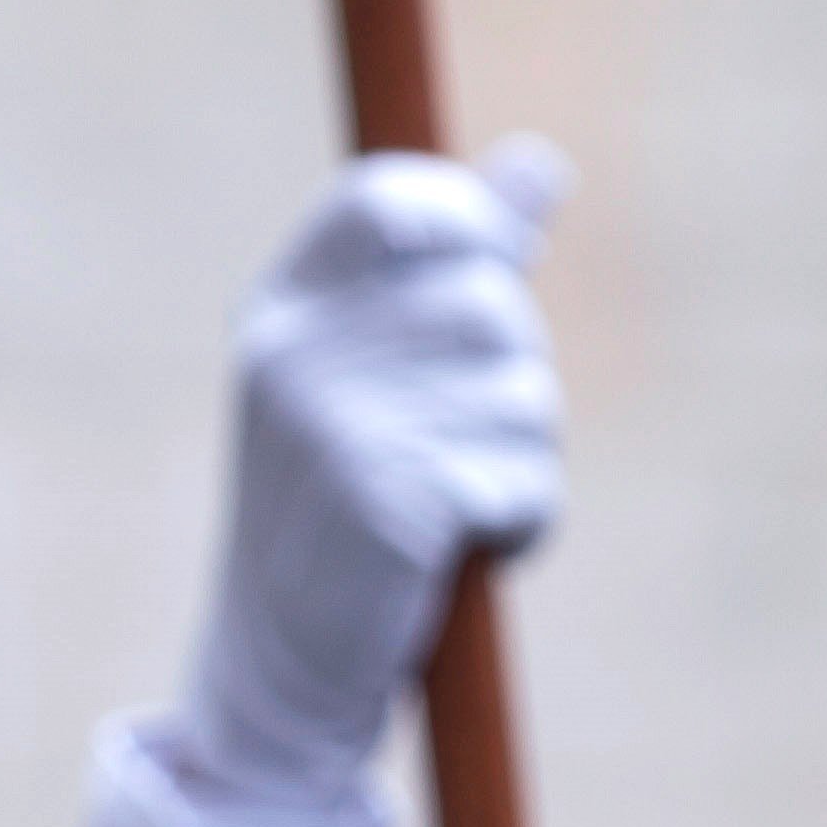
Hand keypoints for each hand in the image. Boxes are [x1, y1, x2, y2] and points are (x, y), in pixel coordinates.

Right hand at [168, 141, 567, 802]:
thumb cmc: (347, 510)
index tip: (477, 294)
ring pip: (527, 397)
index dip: (468, 232)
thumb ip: (461, 263)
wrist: (284, 667)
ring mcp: (331, 426)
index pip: (397, 200)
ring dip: (524, 464)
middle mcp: (295, 353)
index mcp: (286, 309)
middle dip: (513, 385)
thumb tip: (541, 160)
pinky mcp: (383, 500)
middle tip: (455, 452)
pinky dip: (524, 524)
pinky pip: (523, 479)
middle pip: (494, 305)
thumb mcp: (380, 371)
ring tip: (454, 512)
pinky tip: (466, 554)